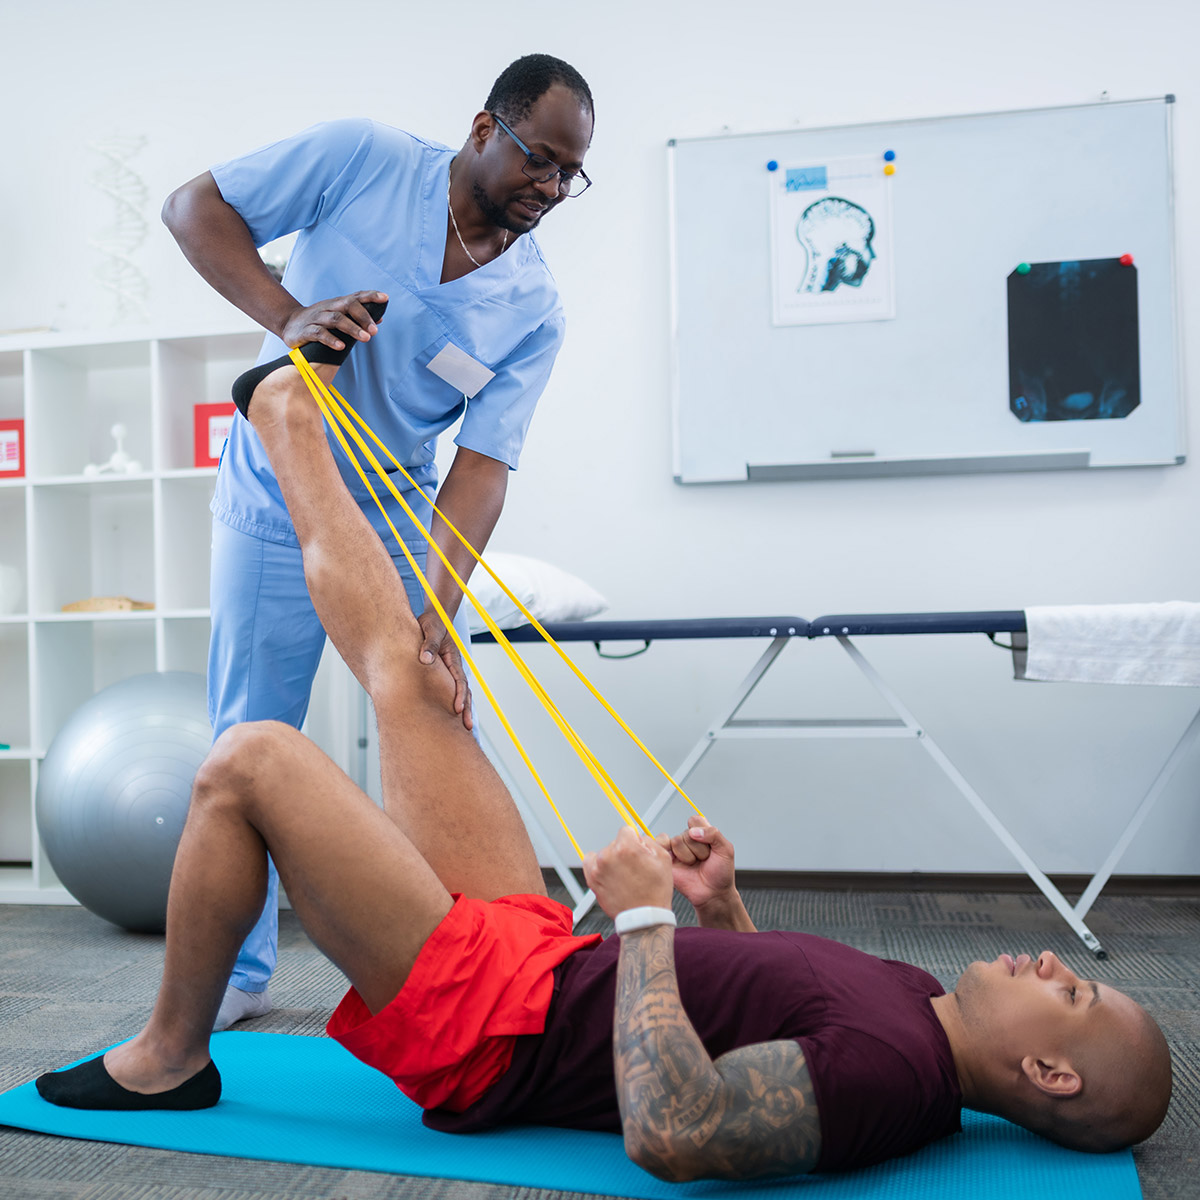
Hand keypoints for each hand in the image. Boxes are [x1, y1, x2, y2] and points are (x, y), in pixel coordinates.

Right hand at [281, 290, 387, 353]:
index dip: (370, 296)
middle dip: (363, 316)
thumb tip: (380, 318)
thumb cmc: (320, 321)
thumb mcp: (338, 316)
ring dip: (352, 328)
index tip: (385, 298)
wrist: (289, 323)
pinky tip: (341, 346)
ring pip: (336, 319)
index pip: (356, 296)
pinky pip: (319, 333)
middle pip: (347, 305)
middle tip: (375, 331)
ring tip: (366, 338)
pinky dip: (331, 339)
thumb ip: (358, 317)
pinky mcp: (306, 331)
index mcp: (338, 304)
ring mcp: (317, 318)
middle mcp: (328, 307)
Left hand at [417, 610, 472, 729]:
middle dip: (466, 709)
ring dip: (463, 710)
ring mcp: (450, 672)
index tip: (458, 708)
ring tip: (465, 728)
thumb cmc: (432, 623)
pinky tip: (451, 717)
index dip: (459, 695)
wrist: (434, 617)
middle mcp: (455, 667)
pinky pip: (451, 691)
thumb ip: (428, 644)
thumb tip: (425, 660)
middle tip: (468, 727)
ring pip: (460, 693)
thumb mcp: (429, 630)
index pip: (460, 680)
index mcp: (454, 658)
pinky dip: (454, 704)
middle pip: (464, 691)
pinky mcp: (444, 674)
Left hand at [583, 825, 673, 918]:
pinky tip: (609, 874)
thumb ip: (649, 841)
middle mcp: (609, 855)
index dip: (635, 841)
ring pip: (605, 853)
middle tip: (634, 868)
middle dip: (624, 851)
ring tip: (624, 876)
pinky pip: (590, 862)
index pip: (626, 830)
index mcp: (626, 847)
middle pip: (616, 843)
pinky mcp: (591, 879)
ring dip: (612, 860)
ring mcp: (598, 868)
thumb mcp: (663, 859)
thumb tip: (638, 836)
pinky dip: (598, 866)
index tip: (638, 851)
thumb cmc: (654, 892)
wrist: (644, 917)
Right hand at [657, 815, 735, 913]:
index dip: (702, 832)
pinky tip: (682, 864)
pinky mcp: (668, 859)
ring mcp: (678, 849)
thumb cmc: (721, 873)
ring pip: (677, 841)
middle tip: (704, 860)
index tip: (710, 845)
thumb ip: (714, 834)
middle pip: (687, 833)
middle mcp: (688, 840)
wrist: (713, 893)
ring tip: (694, 865)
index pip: (695, 820)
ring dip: (689, 856)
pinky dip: (671, 854)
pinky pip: (662, 847)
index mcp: (702, 833)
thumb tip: (693, 831)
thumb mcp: (726, 850)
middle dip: (699, 849)